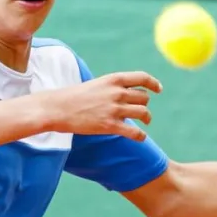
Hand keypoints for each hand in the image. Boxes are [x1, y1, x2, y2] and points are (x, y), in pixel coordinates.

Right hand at [42, 71, 162, 140]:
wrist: (58, 108)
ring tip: (145, 122)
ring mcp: (114, 109)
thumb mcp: (97, 85)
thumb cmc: (75, 97)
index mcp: (114, 79)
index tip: (158, 89)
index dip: (153, 84)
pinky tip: (140, 137)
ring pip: (143, 113)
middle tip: (142, 112)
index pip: (142, 78)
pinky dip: (140, 136)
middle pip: (144, 98)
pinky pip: (135, 132)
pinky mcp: (110, 125)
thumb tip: (128, 94)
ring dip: (147, 118)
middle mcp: (117, 93)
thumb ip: (113, 88)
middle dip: (144, 105)